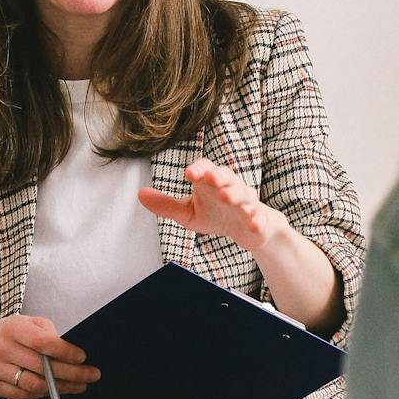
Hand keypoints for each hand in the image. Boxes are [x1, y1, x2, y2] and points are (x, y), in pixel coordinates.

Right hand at [0, 314, 99, 398]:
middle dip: (71, 373)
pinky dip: (43, 394)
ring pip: (34, 385)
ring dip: (61, 388)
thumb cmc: (11, 335)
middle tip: (92, 375)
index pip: (43, 342)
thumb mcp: (28, 323)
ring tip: (80, 385)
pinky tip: (56, 391)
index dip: (65, 352)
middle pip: (42, 367)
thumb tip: (72, 352)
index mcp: (12, 327)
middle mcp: (0, 347)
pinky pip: (22, 395)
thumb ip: (47, 333)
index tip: (83, 358)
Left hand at [138, 159, 287, 257]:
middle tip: (211, 178)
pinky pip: (258, 218)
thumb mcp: (188, 212)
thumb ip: (166, 205)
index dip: (198, 169)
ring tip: (226, 197)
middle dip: (219, 176)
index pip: (205, 169)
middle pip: (227, 176)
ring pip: (243, 194)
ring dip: (235, 194)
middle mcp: (230, 188)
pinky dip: (256, 220)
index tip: (188, 173)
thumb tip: (140, 194)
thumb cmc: (217, 215)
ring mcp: (246, 203)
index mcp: (211, 183)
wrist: (249, 229)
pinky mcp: (258, 218)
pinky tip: (253, 224)